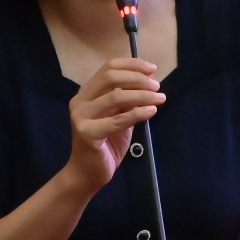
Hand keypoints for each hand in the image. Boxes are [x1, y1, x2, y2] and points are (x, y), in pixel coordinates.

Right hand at [63, 56, 161, 191]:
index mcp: (86, 93)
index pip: (108, 68)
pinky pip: (118, 119)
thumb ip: (128, 101)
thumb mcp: (119, 118)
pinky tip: (151, 112)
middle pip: (110, 76)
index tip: (152, 69)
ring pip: (115, 96)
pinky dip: (138, 113)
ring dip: (142, 94)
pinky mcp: (88, 133)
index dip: (132, 65)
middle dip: (137, 78)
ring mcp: (81, 116)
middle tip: (156, 85)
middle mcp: (80, 101)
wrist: (88, 174)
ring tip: (159, 98)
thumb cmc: (105, 145)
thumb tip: (149, 84)